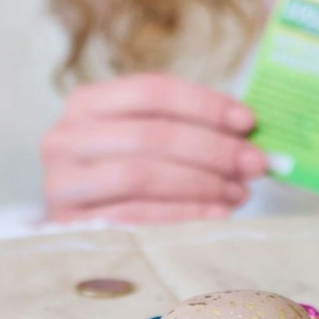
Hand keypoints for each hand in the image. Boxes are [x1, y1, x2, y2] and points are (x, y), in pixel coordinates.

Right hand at [41, 72, 268, 223]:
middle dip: (213, 149)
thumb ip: (189, 127)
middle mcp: (65, 138)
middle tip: (255, 163)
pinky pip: (136, 218)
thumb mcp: (145, 137)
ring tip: (239, 191)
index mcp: (87, 102)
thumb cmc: (121, 172)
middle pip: (152, 135)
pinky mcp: (69, 227)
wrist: (76, 227)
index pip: (152, 92)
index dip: (205, 105)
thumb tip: (249, 131)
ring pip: (142, 175)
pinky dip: (184, 215)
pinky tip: (217, 214)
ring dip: (201, 183)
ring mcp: (63, 184)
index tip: (249, 121)